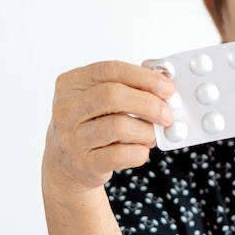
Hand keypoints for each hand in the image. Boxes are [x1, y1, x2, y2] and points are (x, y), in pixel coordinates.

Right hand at [42, 61, 175, 198]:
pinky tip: (140, 149)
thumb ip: (127, 86)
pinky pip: (121, 154)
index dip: (144, 77)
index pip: (111, 70)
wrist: (66, 164)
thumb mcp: (99, 99)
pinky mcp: (83, 163)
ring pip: (119, 126)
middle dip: (149, 104)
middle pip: (114, 95)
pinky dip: (140, 152)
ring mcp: (72, 137)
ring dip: (146, 131)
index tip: (168, 88)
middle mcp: (66, 109)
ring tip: (152, 135)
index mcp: (71, 84)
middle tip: (167, 114)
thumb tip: (164, 83)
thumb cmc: (90, 124)